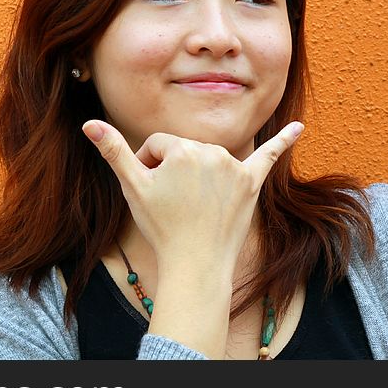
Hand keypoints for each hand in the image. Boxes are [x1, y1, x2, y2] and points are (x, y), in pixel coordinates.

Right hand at [81, 120, 303, 268]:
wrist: (195, 264)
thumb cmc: (161, 226)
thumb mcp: (132, 187)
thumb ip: (112, 150)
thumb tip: (88, 124)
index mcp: (181, 148)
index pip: (158, 146)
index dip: (149, 168)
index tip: (153, 193)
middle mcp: (211, 151)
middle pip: (183, 151)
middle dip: (173, 171)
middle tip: (172, 204)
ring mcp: (235, 167)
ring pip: (208, 159)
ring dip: (199, 175)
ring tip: (193, 206)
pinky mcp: (252, 183)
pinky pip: (269, 156)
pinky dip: (285, 140)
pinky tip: (299, 128)